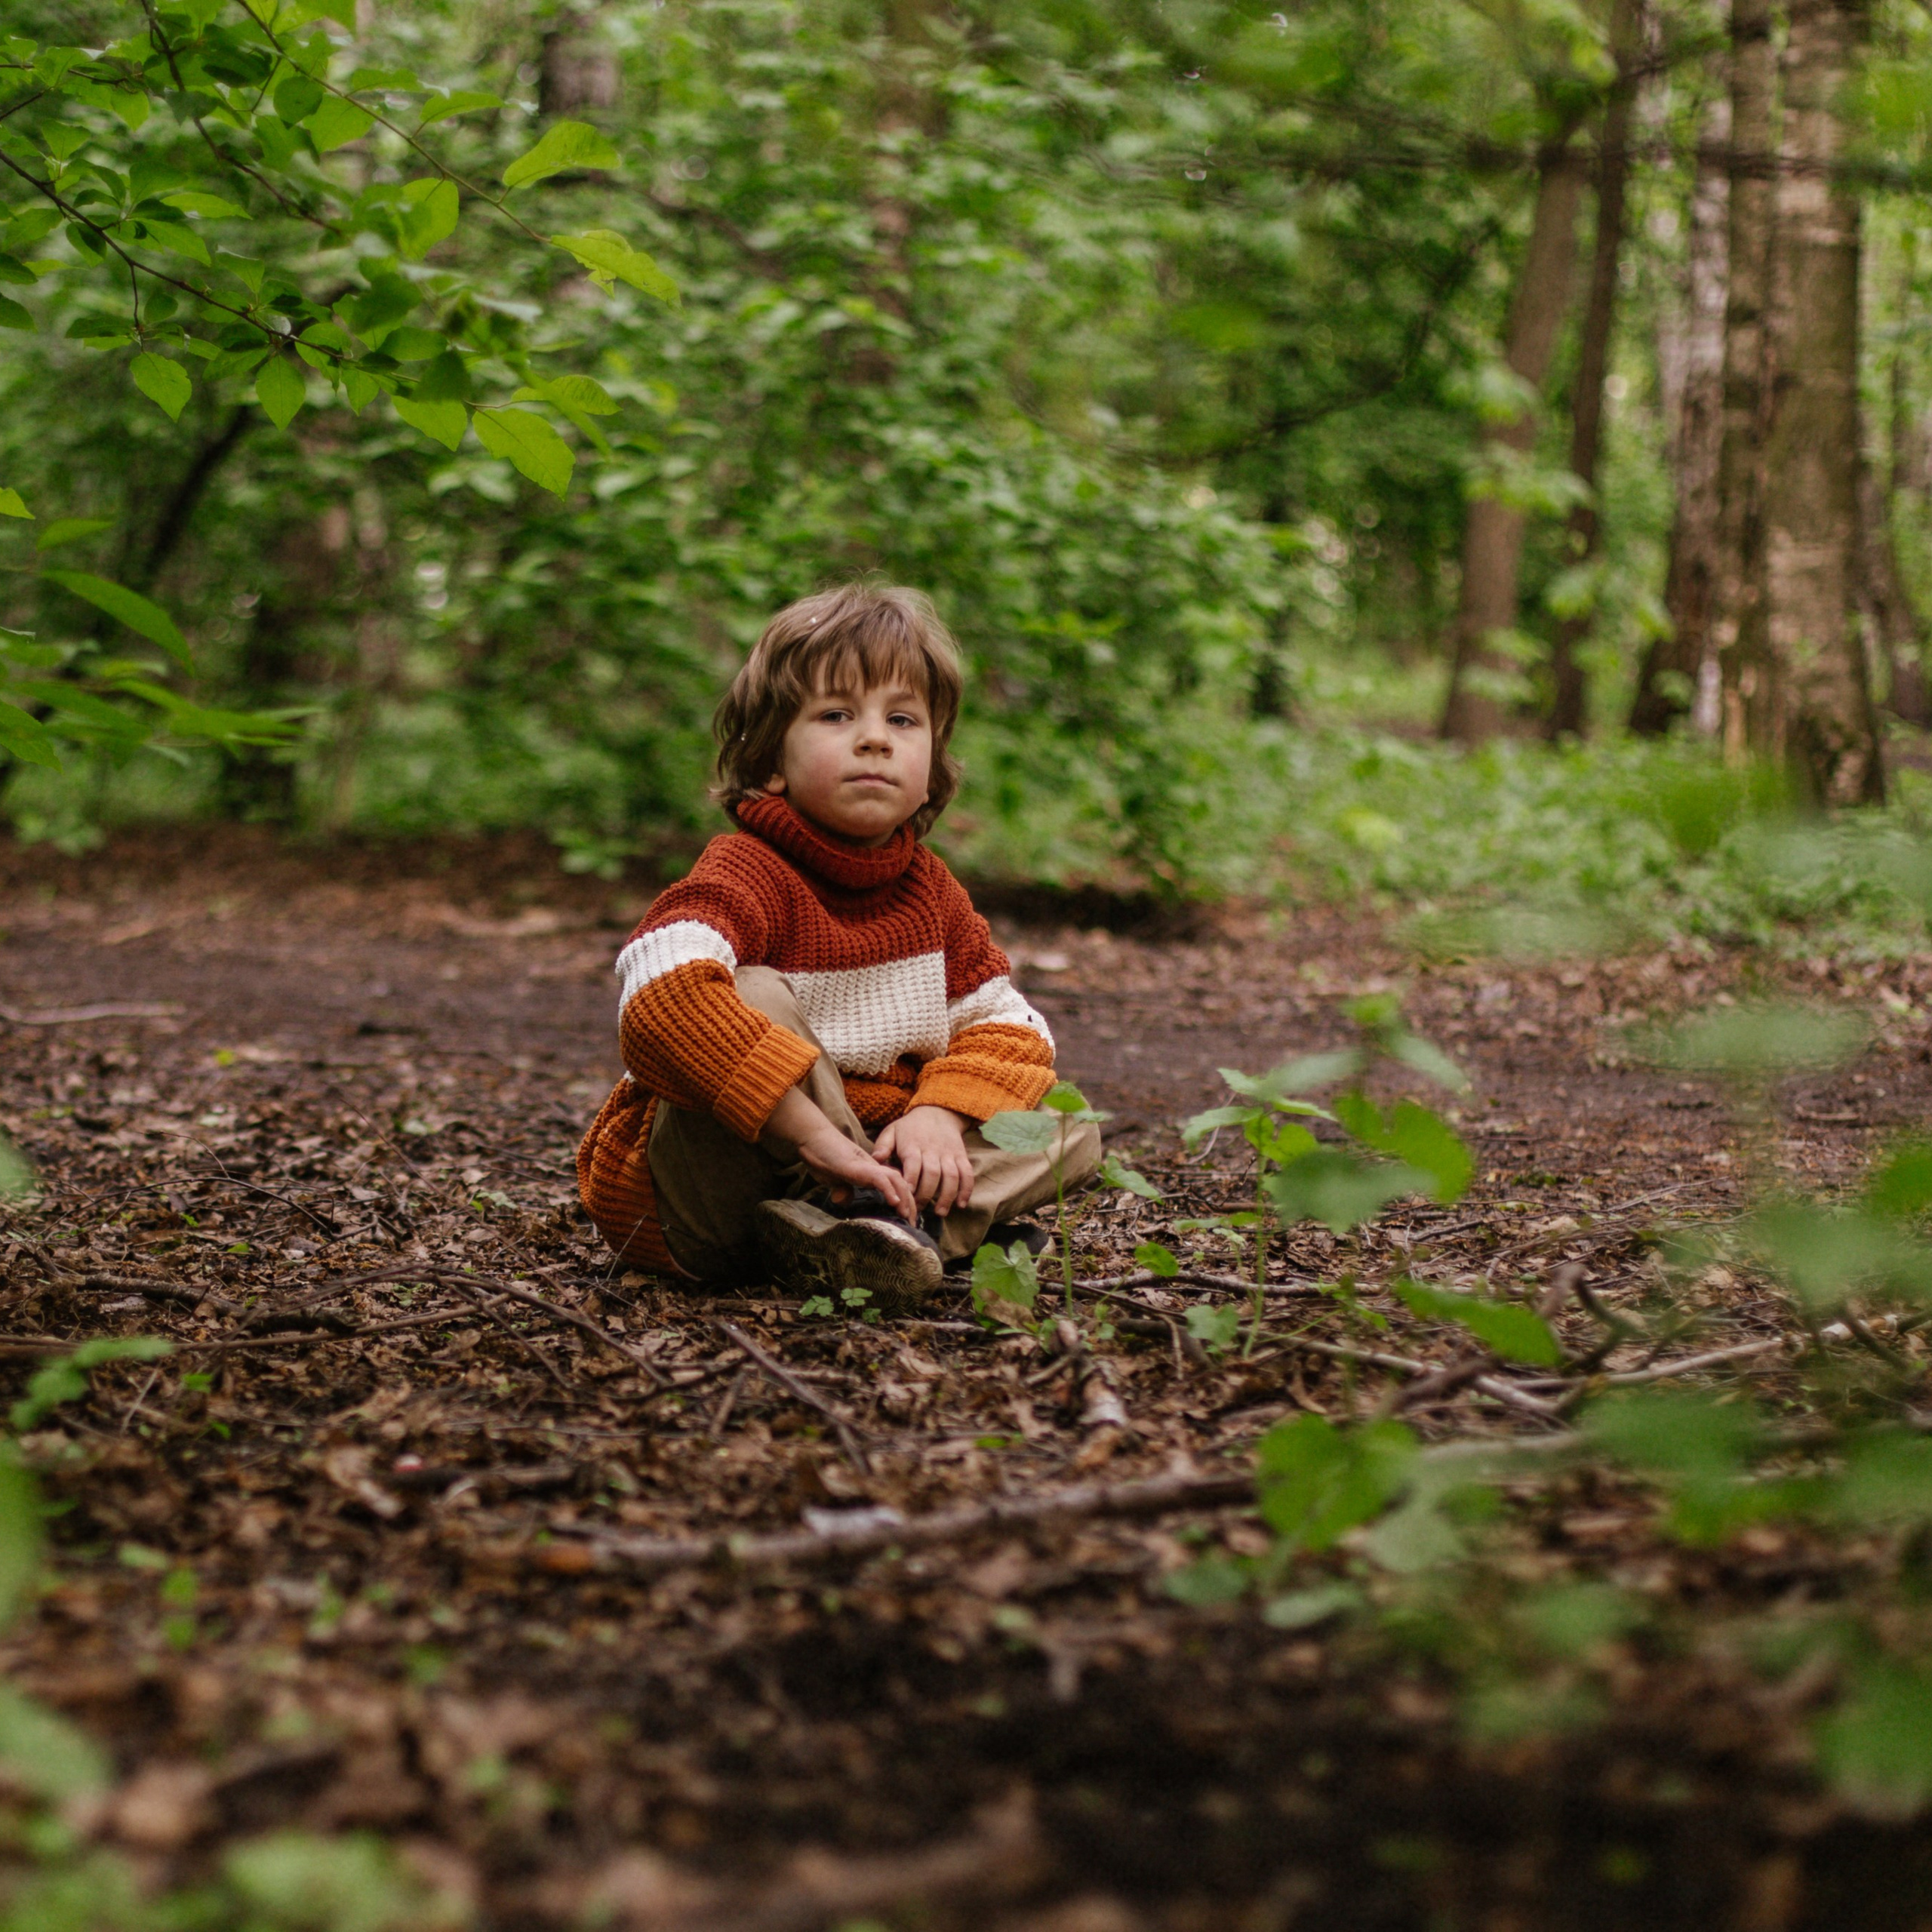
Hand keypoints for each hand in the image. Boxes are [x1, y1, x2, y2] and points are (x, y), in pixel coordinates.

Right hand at [766, 1086, 916, 1220]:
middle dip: (910, 1204)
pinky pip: (879, 1178)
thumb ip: (842, 1188)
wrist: (812, 1138)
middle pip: (901, 1184)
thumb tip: (844, 1200)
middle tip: (912, 1225)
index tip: (907, 1221)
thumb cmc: (822, 1157)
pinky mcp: (858, 1166)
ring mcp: (866, 1166)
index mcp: (870, 1173)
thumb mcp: (834, 1179)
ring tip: (907, 1215)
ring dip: (904, 1198)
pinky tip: (894, 1202)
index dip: (904, 1202)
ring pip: (896, 1180)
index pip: (895, 1186)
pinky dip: (888, 1190)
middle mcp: (873, 1168)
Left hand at [873, 1105, 973, 1215]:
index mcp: (913, 1145)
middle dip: (926, 1194)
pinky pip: (967, 1173)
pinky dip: (966, 1189)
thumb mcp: (892, 1131)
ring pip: (951, 1176)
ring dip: (947, 1195)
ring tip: (940, 1213)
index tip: (906, 1195)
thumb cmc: (910, 1127)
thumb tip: (875, 1160)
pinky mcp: (961, 1156)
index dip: (911, 1181)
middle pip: (932, 1173)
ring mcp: (949, 1153)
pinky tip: (961, 1204)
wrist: (937, 1112)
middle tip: (918, 1210)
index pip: (913, 1164)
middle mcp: (932, 1150)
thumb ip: (883, 1146)